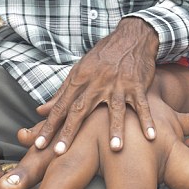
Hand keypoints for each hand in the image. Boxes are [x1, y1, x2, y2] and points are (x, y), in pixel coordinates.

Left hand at [31, 17, 158, 153]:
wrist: (132, 36)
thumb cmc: (104, 56)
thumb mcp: (80, 70)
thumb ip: (61, 92)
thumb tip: (40, 111)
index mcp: (81, 78)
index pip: (62, 105)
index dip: (49, 125)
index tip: (38, 144)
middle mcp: (98, 82)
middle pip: (81, 109)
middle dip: (69, 131)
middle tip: (60, 152)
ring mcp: (119, 84)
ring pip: (116, 108)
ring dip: (115, 128)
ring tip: (114, 148)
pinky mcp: (138, 84)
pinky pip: (142, 104)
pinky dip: (146, 119)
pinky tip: (149, 135)